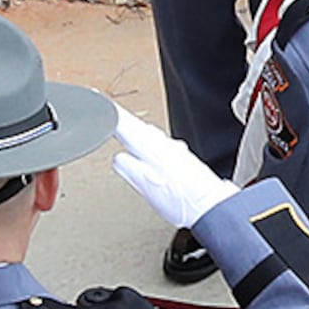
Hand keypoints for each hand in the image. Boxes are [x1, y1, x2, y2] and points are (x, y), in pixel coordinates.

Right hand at [112, 109, 229, 230]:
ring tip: (125, 124)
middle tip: (109, 110)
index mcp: (150, 148)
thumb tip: (118, 158)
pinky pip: (160, 142)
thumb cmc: (180, 199)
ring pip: (149, 133)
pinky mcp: (182, 158)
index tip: (98, 103)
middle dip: (122, 117)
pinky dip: (149, 138)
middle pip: (137, 125)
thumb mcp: (144, 184)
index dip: (110, 114)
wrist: (209, 206)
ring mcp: (174, 150)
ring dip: (136, 127)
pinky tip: (150, 144)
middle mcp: (163, 145)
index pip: (125, 124)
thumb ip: (128, 167)